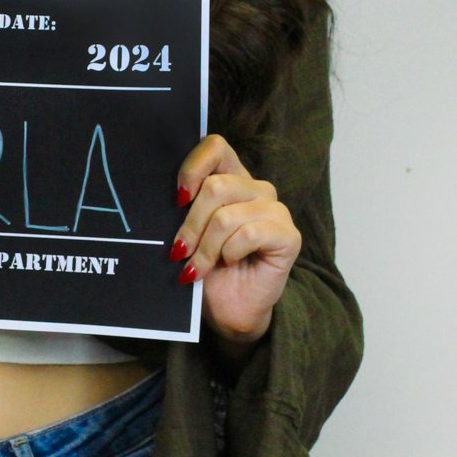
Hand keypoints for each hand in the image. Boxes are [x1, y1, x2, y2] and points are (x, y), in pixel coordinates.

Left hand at [171, 134, 301, 346]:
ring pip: (227, 215)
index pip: (215, 146)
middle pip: (216, 186)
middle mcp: (256, 189)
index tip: (178, 199)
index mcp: (231, 179)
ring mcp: (276, 210)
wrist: (229, 309)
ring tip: (199, 267)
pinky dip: (230, 252)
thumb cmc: (207, 269)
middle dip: (190, 225)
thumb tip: (168, 196)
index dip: (193, 168)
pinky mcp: (288, 235)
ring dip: (206, 248)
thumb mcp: (188, 233)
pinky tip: (230, 263)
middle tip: (179, 252)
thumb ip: (184, 208)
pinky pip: (249, 233)